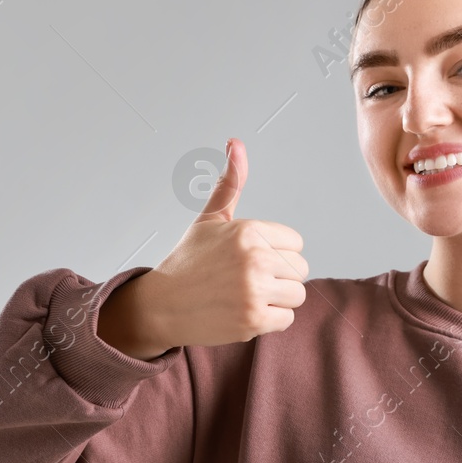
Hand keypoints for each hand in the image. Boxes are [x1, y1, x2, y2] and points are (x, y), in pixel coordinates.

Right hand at [98, 138, 308, 358]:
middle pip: (300, 270)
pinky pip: (286, 319)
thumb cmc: (189, 261)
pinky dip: (269, 320)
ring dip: (277, 300)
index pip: (296, 243)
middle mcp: (254, 258)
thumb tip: (236, 142)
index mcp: (249, 231)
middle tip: (246, 281)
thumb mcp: (210, 219)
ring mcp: (254, 290)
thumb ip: (231, 184)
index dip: (276, 253)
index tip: (249, 259)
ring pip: (297, 295)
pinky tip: (243, 312)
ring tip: (246, 296)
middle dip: (278, 277)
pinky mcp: (253, 320)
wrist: (161, 306)